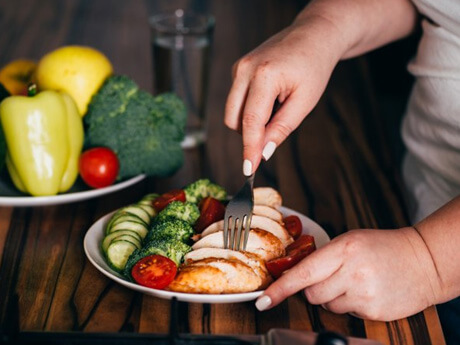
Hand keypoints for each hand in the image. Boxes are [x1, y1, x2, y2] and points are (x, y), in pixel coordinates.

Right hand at [224, 16, 344, 174]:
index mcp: (264, 75)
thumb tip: (263, 152)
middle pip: (234, 119)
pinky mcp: (237, 69)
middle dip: (250, 135)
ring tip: (277, 108)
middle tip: (274, 134)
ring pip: (232, 112)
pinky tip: (270, 99)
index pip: (251, 121)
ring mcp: (238, 67)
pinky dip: (251, 108)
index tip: (248, 170)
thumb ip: (282, 128)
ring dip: (251, 121)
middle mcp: (244, 70)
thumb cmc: (314, 66)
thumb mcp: (305, 101)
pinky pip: (237, 100)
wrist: (313, 35)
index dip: (249, 149)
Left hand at [255, 227, 441, 320]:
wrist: (422, 261)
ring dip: (334, 297)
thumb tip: (295, 276)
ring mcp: (363, 294)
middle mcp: (352, 272)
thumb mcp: (350, 241)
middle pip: (311, 293)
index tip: (262, 301)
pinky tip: (366, 291)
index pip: (303, 273)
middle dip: (315, 288)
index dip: (280, 289)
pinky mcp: (372, 312)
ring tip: (355, 282)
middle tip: (334, 276)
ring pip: (327, 306)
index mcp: (343, 249)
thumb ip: (323, 257)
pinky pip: (345, 314)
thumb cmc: (383, 247)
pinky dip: (350, 305)